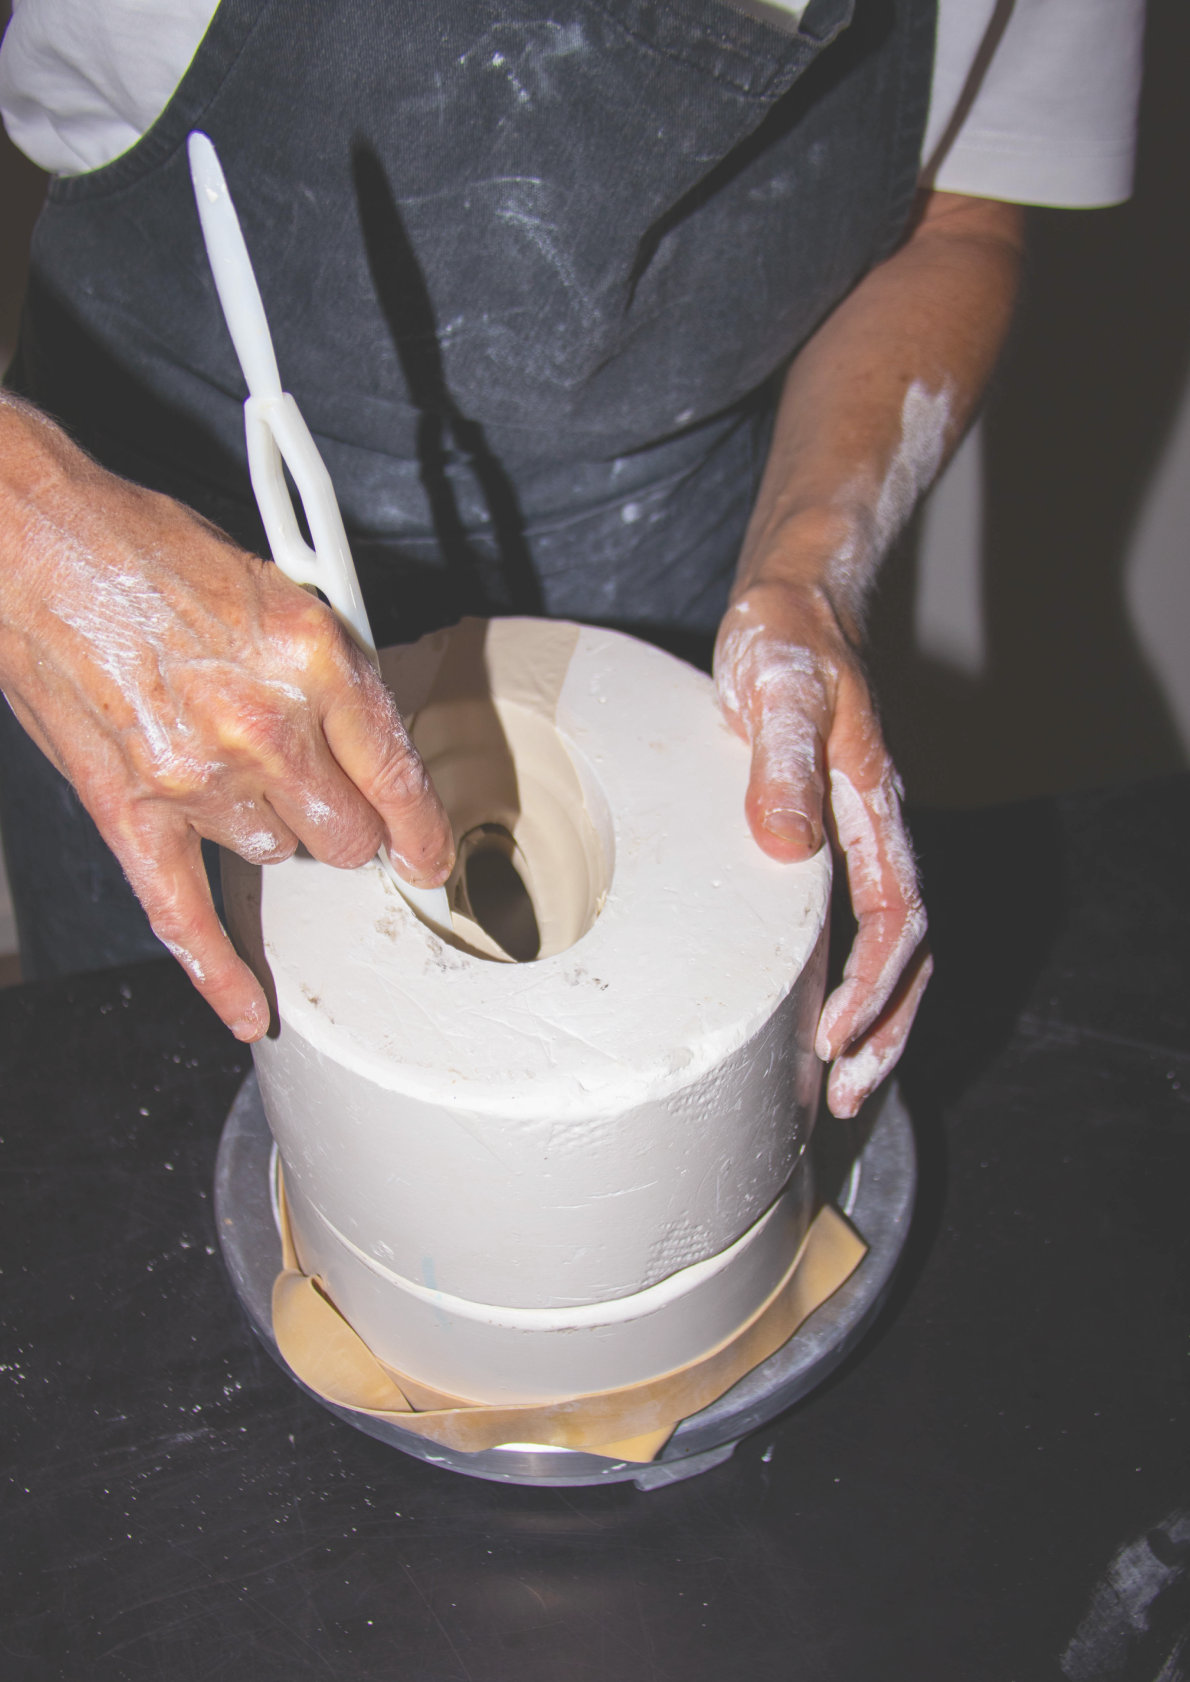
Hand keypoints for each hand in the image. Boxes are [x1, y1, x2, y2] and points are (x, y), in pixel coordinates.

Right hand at [0, 396, 453, 1039]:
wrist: (34, 541)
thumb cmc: (147, 549)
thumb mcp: (278, 587)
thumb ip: (330, 673)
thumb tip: (367, 742)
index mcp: (317, 659)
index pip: (399, 778)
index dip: (422, 830)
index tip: (431, 856)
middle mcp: (268, 727)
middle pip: (346, 837)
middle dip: (343, 824)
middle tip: (316, 791)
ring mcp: (198, 777)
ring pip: (275, 854)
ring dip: (269, 829)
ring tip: (225, 767)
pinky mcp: (131, 809)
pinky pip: (187, 913)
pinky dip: (220, 969)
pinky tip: (251, 1009)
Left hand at [715, 581, 931, 1118]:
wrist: (793, 603)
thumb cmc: (784, 637)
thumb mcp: (777, 685)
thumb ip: (780, 758)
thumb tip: (786, 846)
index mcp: (873, 803)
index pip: (894, 914)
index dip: (872, 982)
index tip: (835, 1033)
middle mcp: (876, 829)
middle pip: (910, 952)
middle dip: (887, 1030)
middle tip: (848, 1094)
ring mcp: (857, 836)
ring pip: (892, 947)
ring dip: (876, 1019)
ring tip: (842, 1083)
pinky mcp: (829, 835)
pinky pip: (857, 923)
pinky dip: (847, 979)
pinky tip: (815, 1014)